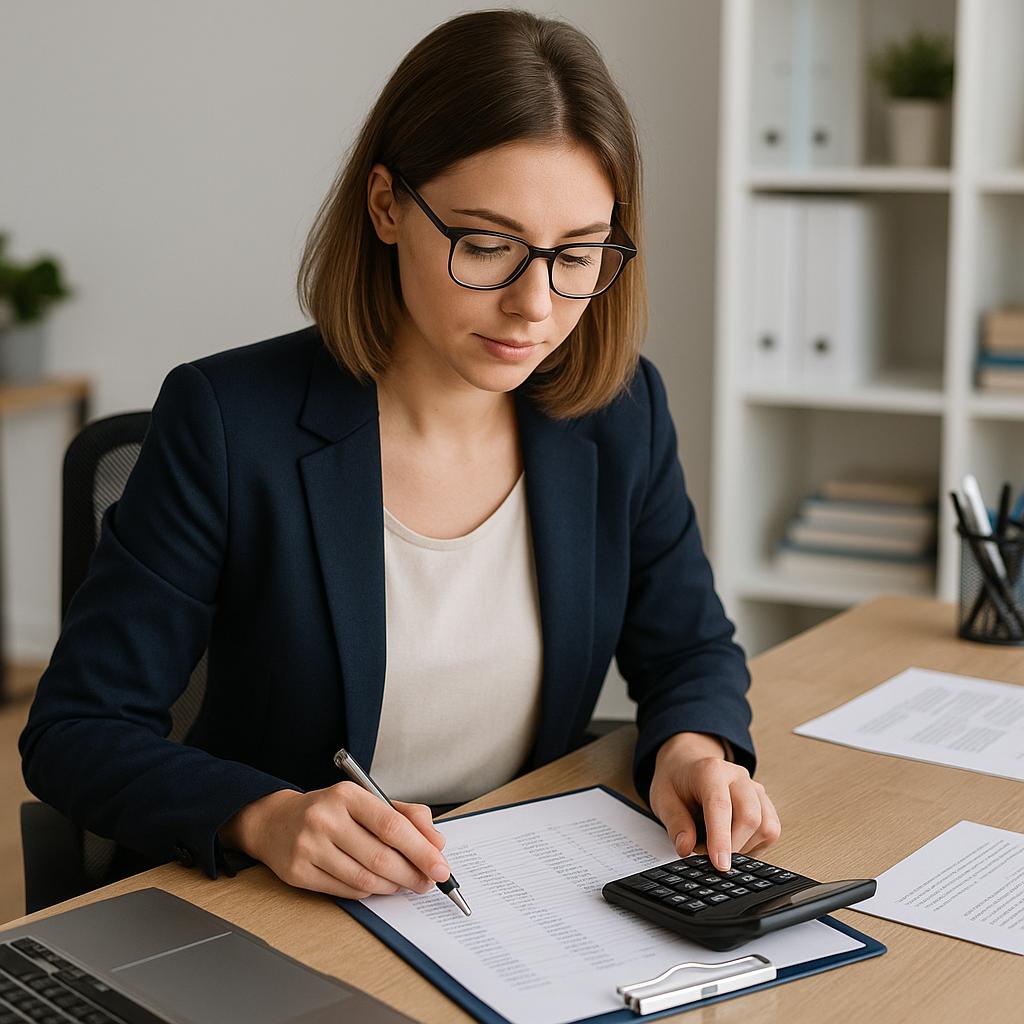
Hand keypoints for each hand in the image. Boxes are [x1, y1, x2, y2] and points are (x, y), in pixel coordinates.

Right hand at [218, 783, 449, 898]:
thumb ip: (405, 815)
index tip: (441, 866)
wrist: (275, 822)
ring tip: (405, 884)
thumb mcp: (366, 800)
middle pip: (381, 857)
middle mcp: (325, 818)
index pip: (392, 825)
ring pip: (365, 879)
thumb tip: (437, 842)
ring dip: (393, 886)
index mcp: (347, 795)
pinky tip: (378, 886)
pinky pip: (346, 890)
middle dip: (412, 874)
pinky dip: (369, 892)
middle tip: (428, 882)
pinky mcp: (298, 873)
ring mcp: (309, 847)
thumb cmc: (330, 811)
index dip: (421, 850)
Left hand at [648, 732, 780, 872]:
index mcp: (710, 771)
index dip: (721, 838)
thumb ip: (675, 823)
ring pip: (765, 827)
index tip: (719, 864)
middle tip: (710, 860)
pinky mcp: (765, 803)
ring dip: (744, 848)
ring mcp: (755, 789)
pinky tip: (734, 843)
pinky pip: (771, 831)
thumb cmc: (677, 781)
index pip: (720, 806)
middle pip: (749, 817)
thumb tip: (686, 848)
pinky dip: (754, 846)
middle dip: (733, 847)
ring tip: (719, 846)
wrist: (688, 766)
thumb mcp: (663, 799)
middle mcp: (738, 777)